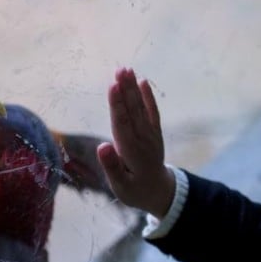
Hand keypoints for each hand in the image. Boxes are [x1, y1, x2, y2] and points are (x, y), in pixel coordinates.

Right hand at [97, 68, 174, 217]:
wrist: (159, 192)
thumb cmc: (135, 190)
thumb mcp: (120, 186)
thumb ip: (112, 166)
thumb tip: (102, 146)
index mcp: (132, 152)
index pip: (122, 124)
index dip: (117, 104)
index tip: (113, 86)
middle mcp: (143, 140)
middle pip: (133, 111)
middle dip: (126, 90)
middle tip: (120, 69)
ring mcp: (151, 135)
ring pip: (141, 108)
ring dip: (134, 89)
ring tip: (126, 69)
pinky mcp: (154, 133)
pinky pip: (152, 112)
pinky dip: (148, 97)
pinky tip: (142, 81)